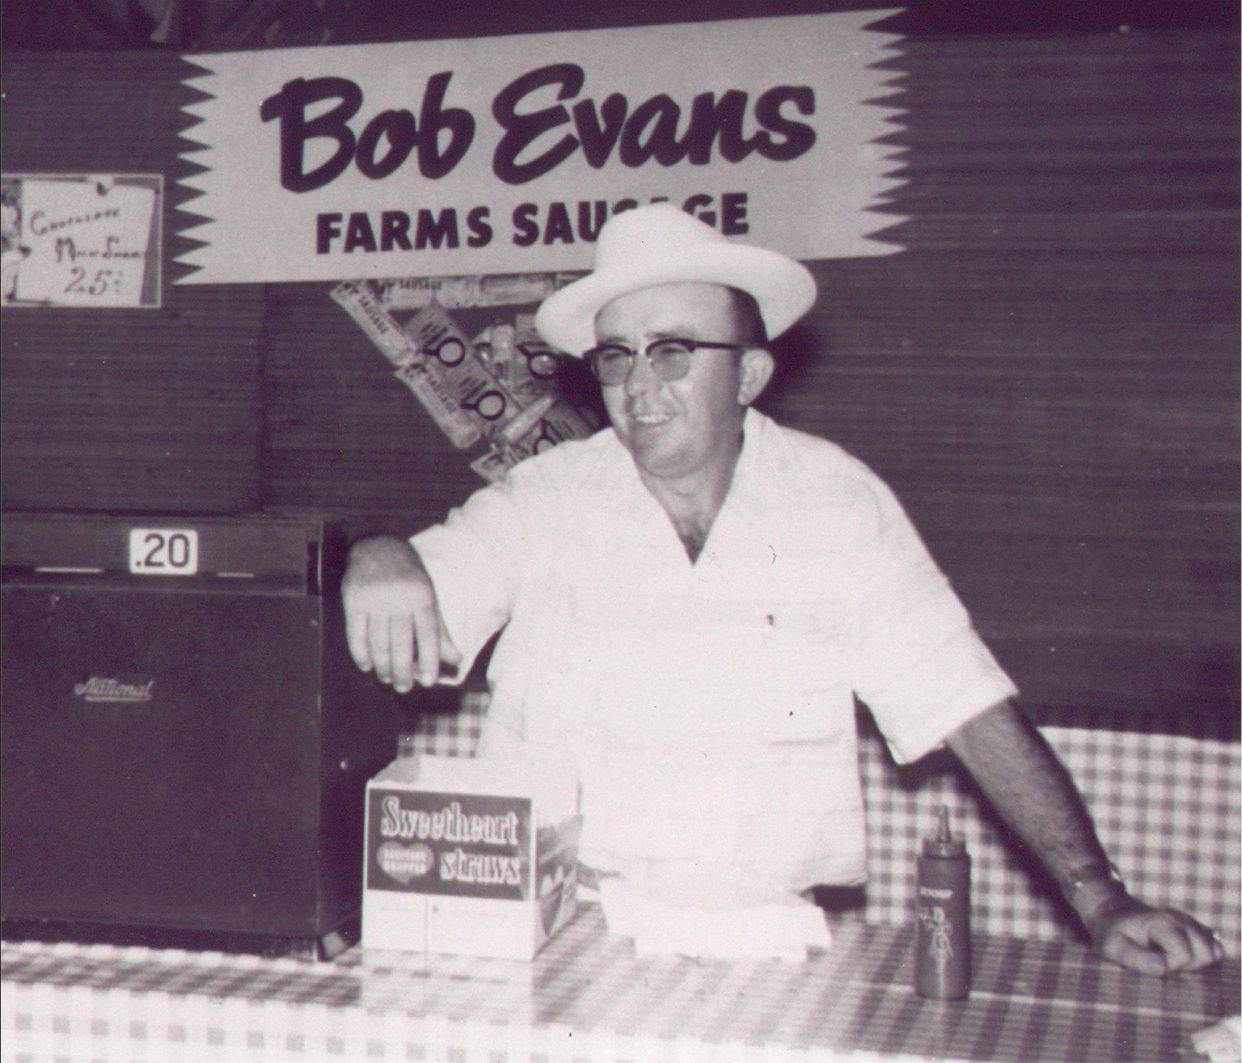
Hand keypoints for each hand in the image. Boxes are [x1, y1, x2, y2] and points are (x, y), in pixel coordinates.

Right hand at [341, 536, 460, 691]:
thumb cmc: (409, 576)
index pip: (428, 635)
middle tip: (405, 688)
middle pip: (402, 644)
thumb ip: (440, 629)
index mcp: (422, 597)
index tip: (429, 681)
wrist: (378, 547)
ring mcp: (375, 600)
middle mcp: (399, 599)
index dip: (429, 660)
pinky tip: (367, 665)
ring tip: (387, 678)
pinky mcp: (353, 601)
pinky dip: (361, 654)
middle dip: (403, 671)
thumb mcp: (430, 596)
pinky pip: (356, 634)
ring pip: (378, 643)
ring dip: (383, 666)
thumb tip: (456, 659)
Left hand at [1086, 895, 1225, 974]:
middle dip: (1188, 964)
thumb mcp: (1115, 948)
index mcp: (1162, 922)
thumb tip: (1164, 968)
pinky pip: (1214, 947)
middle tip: (1163, 959)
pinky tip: (1181, 954)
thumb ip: (1139, 959)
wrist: (1111, 912)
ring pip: (1214, 951)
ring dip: (1196, 961)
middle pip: (1207, 953)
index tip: (1152, 959)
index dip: (1171, 964)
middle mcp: (1180, 918)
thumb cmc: (1112, 933)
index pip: (1185, 954)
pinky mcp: (1195, 927)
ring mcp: (1190, 921)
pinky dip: (1202, 956)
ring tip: (1170, 956)